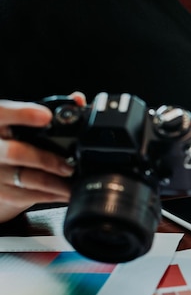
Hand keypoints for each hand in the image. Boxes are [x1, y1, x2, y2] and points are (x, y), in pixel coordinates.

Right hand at [0, 93, 83, 221]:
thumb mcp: (23, 123)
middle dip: (46, 160)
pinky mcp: (2, 192)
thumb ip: (49, 110)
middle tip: (68, 166)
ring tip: (73, 182)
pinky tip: (66, 193)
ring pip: (27, 178)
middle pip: (15, 153)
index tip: (46, 116)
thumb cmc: (14, 142)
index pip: (2, 113)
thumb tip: (78, 98)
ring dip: (55, 182)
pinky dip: (52, 195)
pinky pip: (29, 195)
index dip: (22, 114)